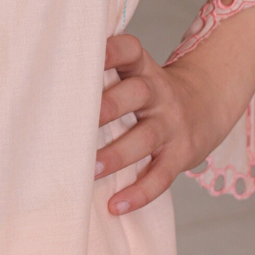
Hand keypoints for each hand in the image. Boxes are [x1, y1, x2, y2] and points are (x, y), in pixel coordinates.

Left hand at [98, 0, 254, 215]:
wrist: (210, 106)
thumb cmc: (152, 93)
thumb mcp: (137, 72)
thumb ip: (103, 73)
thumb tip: (44, 71)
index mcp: (142, 69)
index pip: (129, 49)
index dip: (110, 49)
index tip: (89, 51)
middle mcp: (157, 93)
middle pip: (134, 94)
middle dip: (109, 106)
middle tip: (81, 119)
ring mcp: (171, 124)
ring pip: (144, 138)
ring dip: (117, 154)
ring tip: (91, 169)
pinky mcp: (180, 155)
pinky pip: (160, 176)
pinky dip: (139, 192)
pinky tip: (115, 206)